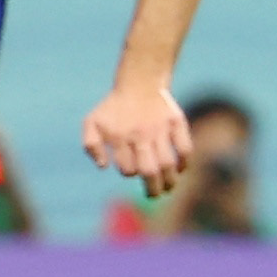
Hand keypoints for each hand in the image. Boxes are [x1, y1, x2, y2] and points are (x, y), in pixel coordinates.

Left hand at [83, 77, 192, 196]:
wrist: (139, 82)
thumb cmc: (113, 108)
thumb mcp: (92, 123)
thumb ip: (91, 146)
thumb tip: (104, 166)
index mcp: (120, 137)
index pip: (128, 169)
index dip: (130, 172)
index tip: (132, 169)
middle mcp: (141, 135)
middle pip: (149, 171)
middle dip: (153, 189)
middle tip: (155, 195)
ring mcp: (161, 130)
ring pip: (168, 163)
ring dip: (170, 180)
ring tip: (169, 188)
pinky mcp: (177, 123)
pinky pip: (185, 148)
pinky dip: (185, 162)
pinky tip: (180, 169)